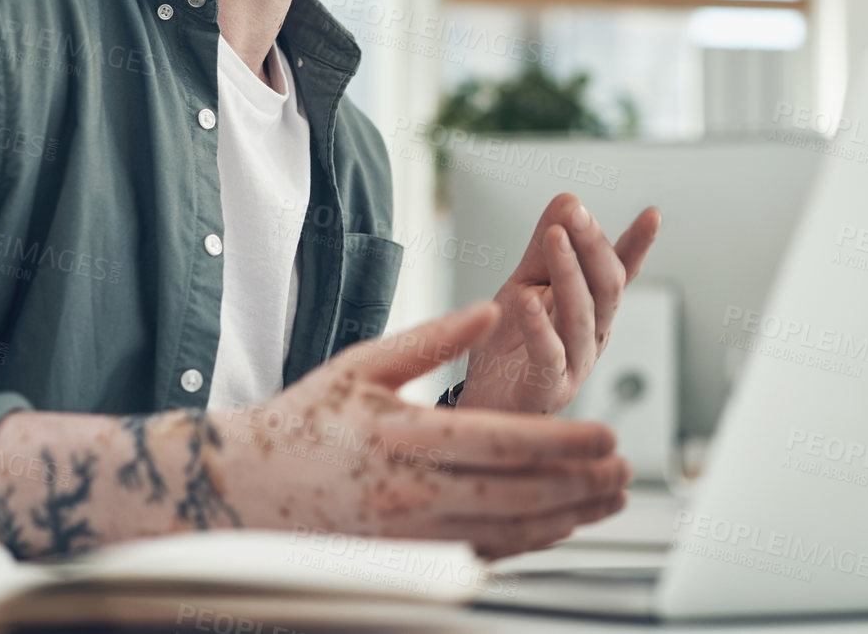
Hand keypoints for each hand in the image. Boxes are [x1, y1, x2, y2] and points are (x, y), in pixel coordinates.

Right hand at [211, 301, 630, 558]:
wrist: (242, 490)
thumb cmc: (302, 421)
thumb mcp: (361, 364)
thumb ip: (431, 338)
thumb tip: (491, 308)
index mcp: (404, 436)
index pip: (501, 441)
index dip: (562, 441)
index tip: (606, 434)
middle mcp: (412, 492)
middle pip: (517, 493)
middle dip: (579, 484)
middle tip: (625, 470)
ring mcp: (411, 534)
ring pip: (508, 531)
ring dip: (566, 517)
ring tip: (608, 499)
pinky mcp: (408, 557)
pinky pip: (482, 553)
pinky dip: (527, 542)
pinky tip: (557, 526)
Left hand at [456, 194, 659, 414]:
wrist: (480, 400)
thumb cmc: (506, 343)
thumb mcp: (524, 284)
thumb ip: (544, 249)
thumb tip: (569, 199)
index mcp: (592, 307)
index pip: (619, 272)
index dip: (638, 246)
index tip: (653, 215)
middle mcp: (592, 334)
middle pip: (607, 287)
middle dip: (594, 246)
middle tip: (576, 214)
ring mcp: (574, 364)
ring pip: (583, 316)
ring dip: (571, 273)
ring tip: (555, 238)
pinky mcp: (547, 389)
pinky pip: (549, 357)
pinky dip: (540, 329)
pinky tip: (528, 302)